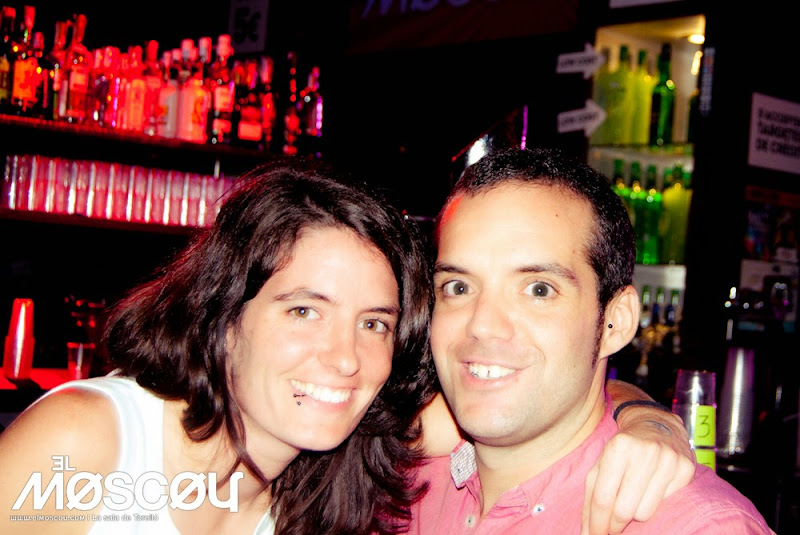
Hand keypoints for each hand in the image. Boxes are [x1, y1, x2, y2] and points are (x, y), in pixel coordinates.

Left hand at [580, 407, 695, 534]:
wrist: (656, 423)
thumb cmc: (623, 448)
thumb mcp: (602, 463)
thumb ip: (592, 495)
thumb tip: (587, 530)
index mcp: (619, 446)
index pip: (603, 497)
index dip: (597, 523)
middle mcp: (645, 451)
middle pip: (624, 509)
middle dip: (613, 526)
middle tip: (610, 529)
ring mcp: (669, 459)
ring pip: (645, 512)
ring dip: (635, 513)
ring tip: (632, 499)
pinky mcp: (687, 469)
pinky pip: (665, 504)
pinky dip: (654, 503)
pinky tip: (651, 488)